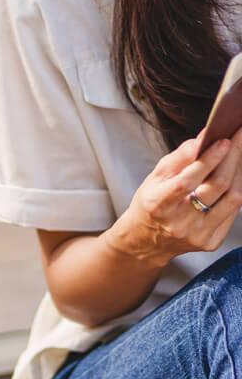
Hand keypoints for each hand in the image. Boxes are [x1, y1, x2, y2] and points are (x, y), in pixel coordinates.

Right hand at [107, 127, 241, 266]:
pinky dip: (236, 189)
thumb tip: (204, 137)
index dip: (209, 160)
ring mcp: (197, 235)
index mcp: (158, 206)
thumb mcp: (155, 179)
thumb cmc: (151, 205)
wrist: (145, 243)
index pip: (187, 181)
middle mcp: (178, 224)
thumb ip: (179, 157)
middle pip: (217, 186)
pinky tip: (232, 177)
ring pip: (233, 198)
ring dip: (239, 171)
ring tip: (237, 155)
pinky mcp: (210, 242)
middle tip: (239, 135)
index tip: (225, 140)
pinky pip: (234, 210)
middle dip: (233, 156)